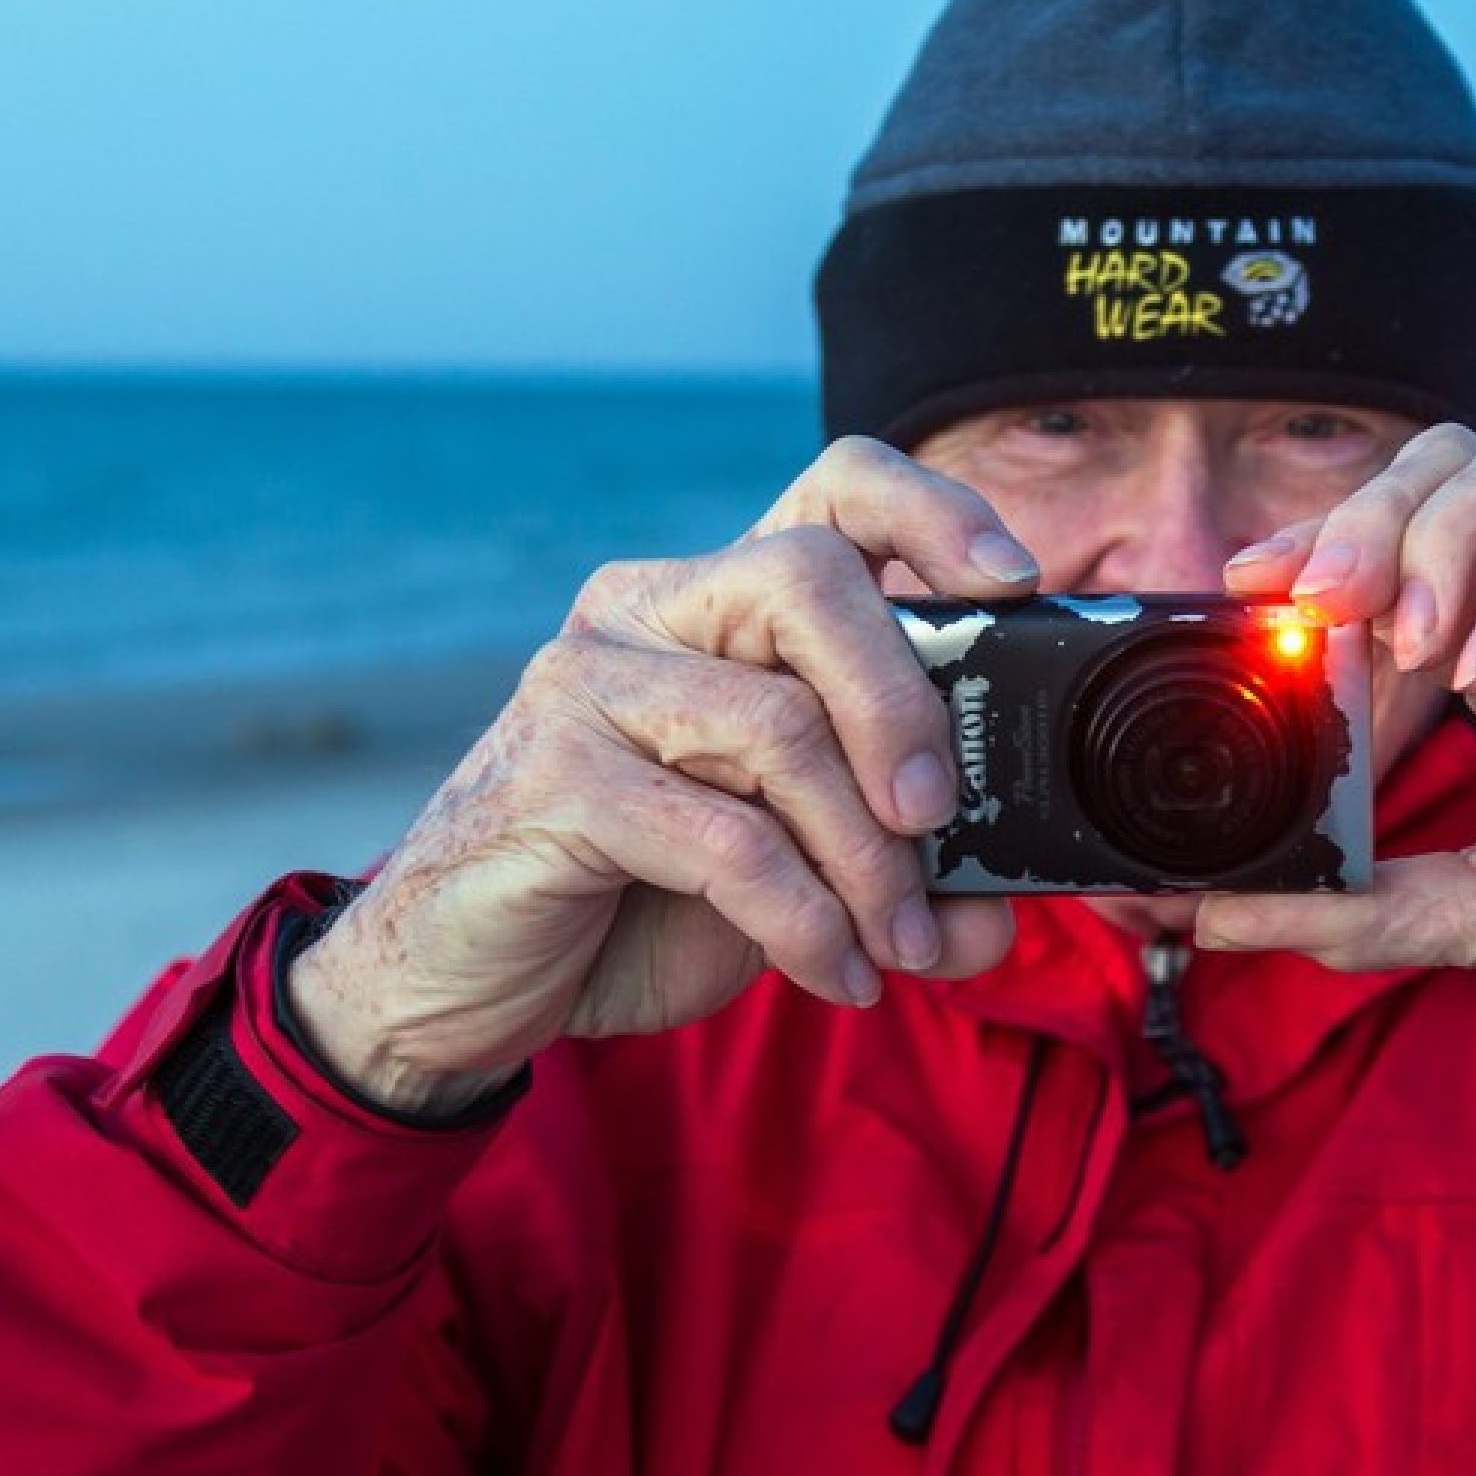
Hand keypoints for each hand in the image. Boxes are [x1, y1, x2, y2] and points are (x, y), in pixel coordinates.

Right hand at [285, 439, 1037, 1113]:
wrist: (464, 985)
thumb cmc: (633, 903)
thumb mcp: (789, 873)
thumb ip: (895, 868)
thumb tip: (1003, 905)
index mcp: (715, 605)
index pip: (832, 490)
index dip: (932, 512)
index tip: (1012, 582)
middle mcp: (647, 612)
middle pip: (809, 580)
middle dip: (904, 704)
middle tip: (940, 817)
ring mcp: (590, 685)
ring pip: (778, 724)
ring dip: (868, 859)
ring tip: (900, 945)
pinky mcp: (556, 775)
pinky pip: (725, 837)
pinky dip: (805, 920)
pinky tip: (836, 976)